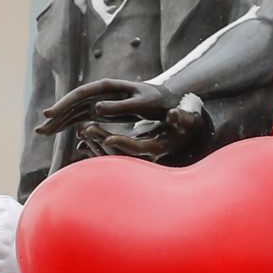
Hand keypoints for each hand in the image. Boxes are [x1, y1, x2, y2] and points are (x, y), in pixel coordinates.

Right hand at [37, 78, 178, 136]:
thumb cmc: (158, 101)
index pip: (81, 94)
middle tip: (39, 130)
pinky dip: (69, 126)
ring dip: (58, 122)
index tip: (50, 114)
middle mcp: (101, 93)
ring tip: (41, 133)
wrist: (168, 100)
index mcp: (109, 87)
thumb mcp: (143, 104)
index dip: (64, 104)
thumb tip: (96, 109)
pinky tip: (57, 133)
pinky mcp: (102, 112)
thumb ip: (121, 106)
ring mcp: (100, 102)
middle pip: (73, 103)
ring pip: (74, 112)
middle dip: (56, 116)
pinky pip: (81, 119)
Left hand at [79, 101, 211, 161]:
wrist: (189, 135)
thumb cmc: (189, 125)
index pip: (138, 149)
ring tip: (82, 130)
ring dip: (96, 144)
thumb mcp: (189, 120)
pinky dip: (96, 149)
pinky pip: (110, 156)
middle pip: (121, 153)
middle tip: (87, 128)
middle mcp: (146, 157)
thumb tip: (173, 114)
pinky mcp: (130, 156)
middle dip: (102, 141)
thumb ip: (182, 118)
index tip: (108, 138)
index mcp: (158, 148)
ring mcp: (137, 159)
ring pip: (113, 155)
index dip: (123, 144)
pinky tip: (83, 142)